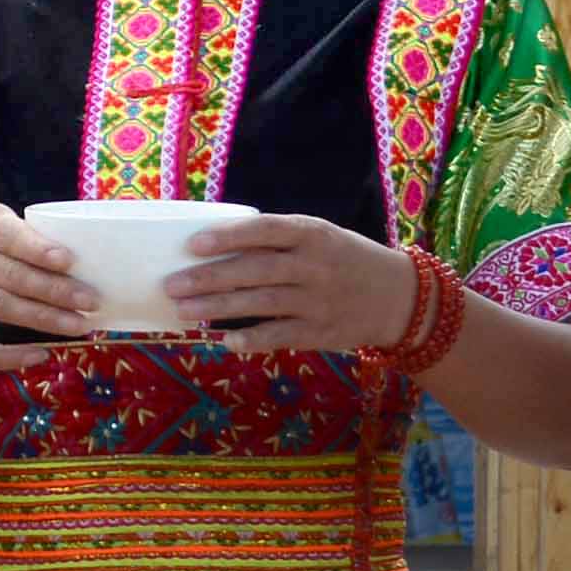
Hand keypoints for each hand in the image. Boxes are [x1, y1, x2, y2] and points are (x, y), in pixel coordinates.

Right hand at [0, 203, 101, 371]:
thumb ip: (17, 234)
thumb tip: (76, 258)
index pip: (7, 235)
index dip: (37, 248)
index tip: (68, 260)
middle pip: (14, 278)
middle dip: (56, 291)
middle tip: (93, 300)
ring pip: (4, 309)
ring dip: (45, 320)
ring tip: (81, 326)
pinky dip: (9, 357)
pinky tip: (40, 355)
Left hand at [161, 213, 424, 353]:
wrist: (399, 298)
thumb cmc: (344, 260)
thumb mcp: (320, 237)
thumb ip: (278, 240)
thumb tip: (214, 243)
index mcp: (313, 234)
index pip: (265, 231)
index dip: (228, 237)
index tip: (193, 244)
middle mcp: (315, 266)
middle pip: (255, 270)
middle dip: (209, 278)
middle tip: (172, 284)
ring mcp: (318, 301)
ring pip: (261, 303)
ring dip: (218, 307)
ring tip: (183, 310)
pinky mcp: (320, 332)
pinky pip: (279, 335)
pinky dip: (251, 338)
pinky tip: (223, 339)